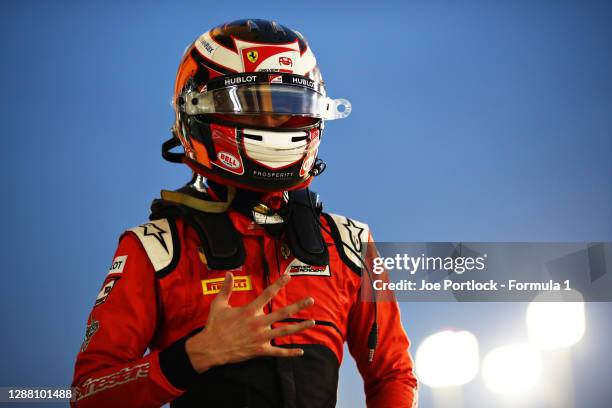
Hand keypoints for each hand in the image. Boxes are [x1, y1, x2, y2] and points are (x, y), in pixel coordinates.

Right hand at [185, 272, 314, 372]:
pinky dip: (290, 353)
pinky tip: (301, 352)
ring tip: (312, 322)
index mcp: (250, 311)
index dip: (279, 284)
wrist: (210, 348)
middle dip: (298, 306)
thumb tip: (228, 274)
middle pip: (283, 313)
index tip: (288, 276)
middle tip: (311, 300)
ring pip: (284, 331)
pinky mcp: (260, 350)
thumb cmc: (214, 326)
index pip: (267, 294)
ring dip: (299, 326)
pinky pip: (278, 352)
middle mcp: (258, 323)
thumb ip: (226, 289)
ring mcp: (261, 338)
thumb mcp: (218, 305)